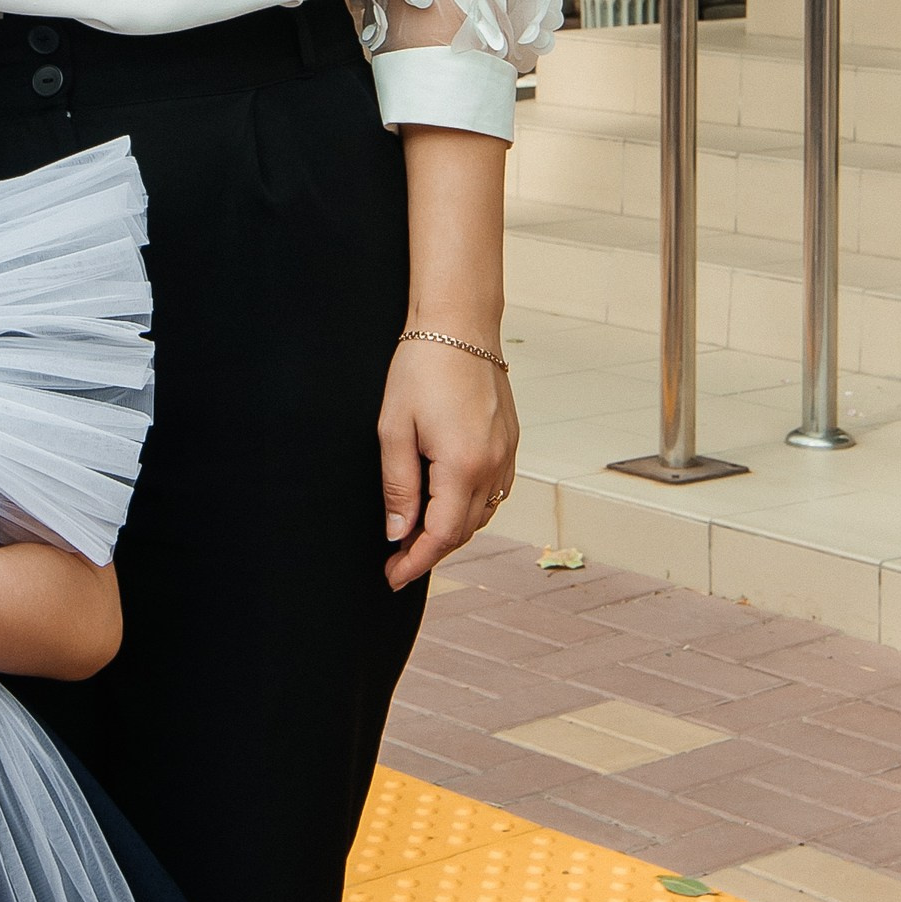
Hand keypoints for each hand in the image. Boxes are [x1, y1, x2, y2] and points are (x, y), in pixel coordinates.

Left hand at [378, 335, 519, 588]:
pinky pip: (493, 493)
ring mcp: (506, 455)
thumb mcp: (394, 429)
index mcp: (462, 466)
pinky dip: (469, 509)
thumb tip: (397, 533)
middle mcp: (492, 466)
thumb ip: (398, 487)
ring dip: (450, 532)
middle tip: (395, 561)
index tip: (391, 577)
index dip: (414, 562)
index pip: (440, 536)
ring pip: (481, 515)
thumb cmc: (421, 368)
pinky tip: (446, 506)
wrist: (460, 324)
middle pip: (463, 531)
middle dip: (429, 553)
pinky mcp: (510, 442)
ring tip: (415, 537)